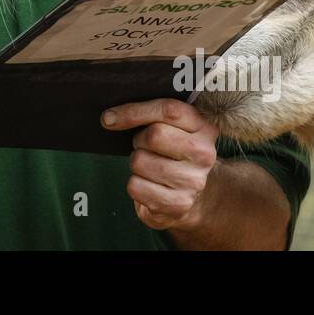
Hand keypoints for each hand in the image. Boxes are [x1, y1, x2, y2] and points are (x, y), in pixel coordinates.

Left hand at [101, 99, 220, 231]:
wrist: (194, 194)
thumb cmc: (173, 152)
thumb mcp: (173, 127)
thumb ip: (152, 113)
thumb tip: (110, 117)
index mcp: (204, 127)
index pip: (168, 110)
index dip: (134, 112)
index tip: (109, 117)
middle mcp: (204, 154)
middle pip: (154, 135)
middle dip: (139, 140)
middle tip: (144, 146)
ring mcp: (193, 181)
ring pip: (140, 161)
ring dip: (136, 163)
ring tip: (150, 165)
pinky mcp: (178, 204)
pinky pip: (136, 186)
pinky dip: (135, 184)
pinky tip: (149, 184)